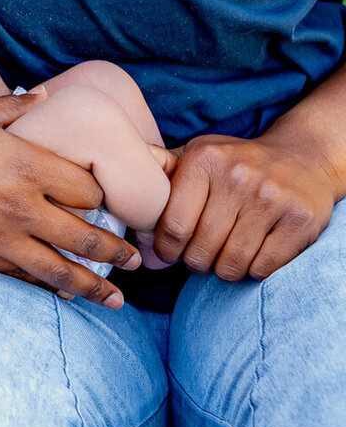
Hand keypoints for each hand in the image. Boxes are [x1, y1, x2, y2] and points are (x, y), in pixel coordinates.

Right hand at [0, 93, 141, 307]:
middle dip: (116, 251)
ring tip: (117, 299)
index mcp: (25, 162)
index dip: (105, 197)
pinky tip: (62, 294)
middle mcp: (18, 203)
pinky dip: (46, 287)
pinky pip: (20, 276)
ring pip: (58, 269)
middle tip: (138, 260)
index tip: (112, 202)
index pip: (87, 189)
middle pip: (84, 235)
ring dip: (93, 285)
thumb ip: (18, 108)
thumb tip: (49, 96)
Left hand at [153, 131, 335, 279]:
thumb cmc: (236, 164)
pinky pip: (262, 269)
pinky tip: (253, 253)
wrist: (303, 158)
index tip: (168, 253)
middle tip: (200, 255)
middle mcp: (238, 176)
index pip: (171, 226)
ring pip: (231, 265)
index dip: (165, 251)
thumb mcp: (196, 155)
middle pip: (200, 251)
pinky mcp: (300, 221)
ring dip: (224, 270)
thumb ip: (158, 176)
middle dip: (195, 262)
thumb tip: (122, 212)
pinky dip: (253, 271)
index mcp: (204, 160)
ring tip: (225, 254)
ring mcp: (272, 198)